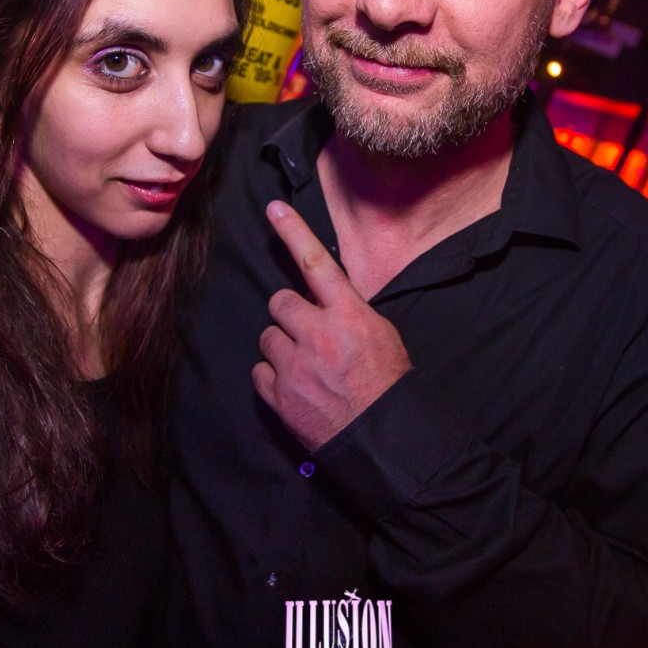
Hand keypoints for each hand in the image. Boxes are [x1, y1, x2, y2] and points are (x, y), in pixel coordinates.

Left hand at [252, 201, 410, 449]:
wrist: (384, 439)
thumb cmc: (388, 385)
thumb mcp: (381, 335)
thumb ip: (348, 312)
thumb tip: (323, 298)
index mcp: (349, 315)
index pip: (317, 264)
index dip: (294, 232)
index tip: (274, 208)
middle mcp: (319, 334)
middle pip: (280, 302)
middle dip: (290, 315)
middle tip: (307, 334)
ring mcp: (296, 366)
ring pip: (268, 337)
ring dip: (282, 347)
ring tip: (306, 367)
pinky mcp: (280, 395)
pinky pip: (260, 371)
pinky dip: (274, 378)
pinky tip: (296, 388)